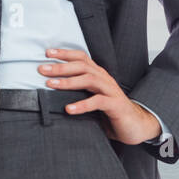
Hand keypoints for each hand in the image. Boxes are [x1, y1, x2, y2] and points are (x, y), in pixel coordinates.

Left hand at [39, 48, 160, 144]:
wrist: (136, 126)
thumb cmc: (109, 112)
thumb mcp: (90, 98)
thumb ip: (75, 93)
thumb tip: (49, 91)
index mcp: (98, 75)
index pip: (82, 58)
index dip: (65, 53)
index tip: (47, 53)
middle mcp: (105, 79)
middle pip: (82, 66)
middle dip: (61, 66)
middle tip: (42, 69)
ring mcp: (111, 91)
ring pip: (90, 80)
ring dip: (68, 81)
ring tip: (51, 84)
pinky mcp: (116, 105)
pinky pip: (99, 101)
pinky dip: (82, 104)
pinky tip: (69, 109)